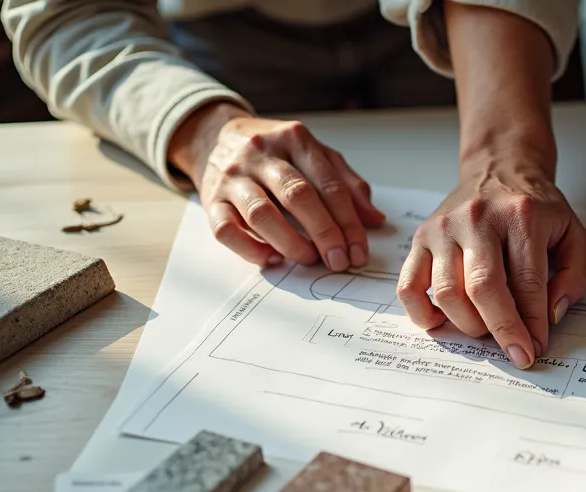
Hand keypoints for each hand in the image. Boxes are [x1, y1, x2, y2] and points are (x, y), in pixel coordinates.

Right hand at [169, 102, 384, 269]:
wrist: (215, 136)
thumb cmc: (275, 152)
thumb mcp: (315, 155)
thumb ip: (346, 184)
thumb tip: (374, 219)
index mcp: (295, 140)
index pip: (329, 185)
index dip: (348, 222)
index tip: (358, 251)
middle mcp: (262, 155)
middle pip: (298, 196)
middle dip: (324, 234)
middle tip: (339, 261)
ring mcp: (233, 177)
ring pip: (262, 214)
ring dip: (290, 243)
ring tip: (308, 259)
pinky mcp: (211, 200)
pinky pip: (227, 230)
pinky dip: (251, 250)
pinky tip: (271, 258)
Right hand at [396, 155, 585, 369]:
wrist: (499, 168)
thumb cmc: (535, 207)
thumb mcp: (572, 232)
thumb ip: (573, 275)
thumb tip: (551, 315)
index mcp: (520, 216)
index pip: (526, 283)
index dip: (531, 323)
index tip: (535, 347)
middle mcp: (478, 219)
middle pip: (483, 288)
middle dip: (501, 330)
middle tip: (515, 353)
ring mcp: (444, 228)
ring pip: (447, 292)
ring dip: (468, 324)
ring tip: (485, 329)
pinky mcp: (421, 237)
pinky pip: (409, 286)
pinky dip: (422, 313)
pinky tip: (443, 322)